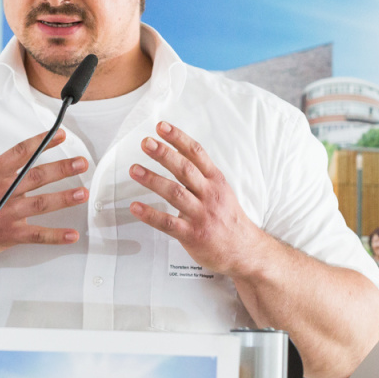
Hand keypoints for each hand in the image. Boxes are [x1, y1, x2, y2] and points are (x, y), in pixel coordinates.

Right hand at [0, 128, 86, 263]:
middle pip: (37, 177)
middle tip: (81, 163)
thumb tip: (28, 165)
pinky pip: (37, 235)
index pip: (21, 153)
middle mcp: (1, 192)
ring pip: (41, 203)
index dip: (42, 142)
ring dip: (64, 198)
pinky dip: (56, 236)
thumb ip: (3, 175)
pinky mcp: (10, 234)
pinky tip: (72, 234)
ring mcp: (7, 214)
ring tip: (82, 193)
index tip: (60, 135)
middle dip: (62, 169)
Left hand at [128, 121, 264, 276]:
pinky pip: (168, 223)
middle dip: (164, 154)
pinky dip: (150, 214)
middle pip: (184, 169)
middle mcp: (209, 194)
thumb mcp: (221, 190)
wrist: (244, 250)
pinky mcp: (192, 234)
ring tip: (134, 169)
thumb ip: (201, 175)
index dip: (178, 138)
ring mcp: (200, 215)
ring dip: (152, 179)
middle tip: (146, 142)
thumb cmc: (229, 219)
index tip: (162, 127)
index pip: (196, 153)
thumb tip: (177, 155)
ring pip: (175, 193)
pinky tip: (135, 207)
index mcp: (215, 181)